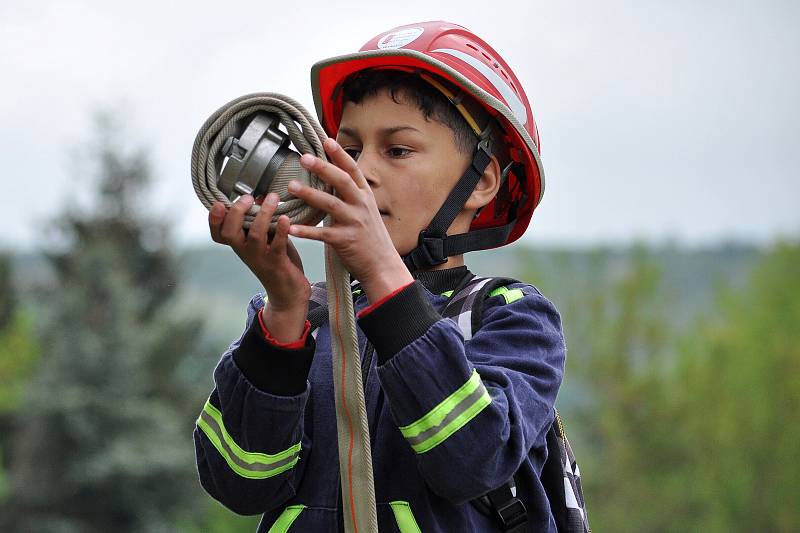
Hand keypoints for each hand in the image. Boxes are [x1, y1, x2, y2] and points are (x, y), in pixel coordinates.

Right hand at [209, 192, 309, 340]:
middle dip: (236, 212)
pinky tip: (286, 218)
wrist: (287, 291)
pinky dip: (282, 230)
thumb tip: (262, 195)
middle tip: (248, 197)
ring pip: (255, 235)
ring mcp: (260, 257)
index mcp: (239, 244)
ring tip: (273, 198)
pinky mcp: (277, 263)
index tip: (218, 203)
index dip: (213, 220)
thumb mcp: (264, 238)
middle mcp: (245, 251)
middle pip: (229, 232)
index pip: (217, 233)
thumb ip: (260, 220)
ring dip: (264, 215)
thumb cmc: (275, 259)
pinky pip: (278, 245)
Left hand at [287, 138, 412, 302]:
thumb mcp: (366, 211)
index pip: (353, 170)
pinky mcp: (345, 240)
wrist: (383, 265)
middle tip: (304, 157)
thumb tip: (333, 179)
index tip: (326, 140)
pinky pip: (322, 234)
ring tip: (291, 186)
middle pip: (341, 181)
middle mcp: (361, 206)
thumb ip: (351, 196)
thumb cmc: (372, 239)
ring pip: (330, 204)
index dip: (340, 154)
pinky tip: (290, 228)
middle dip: (322, 168)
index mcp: (365, 197)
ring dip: (310, 194)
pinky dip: (306, 231)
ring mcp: (354, 223)